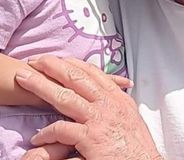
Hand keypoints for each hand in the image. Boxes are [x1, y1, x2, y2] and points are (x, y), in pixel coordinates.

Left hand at [15, 56, 161, 159]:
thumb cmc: (137, 147)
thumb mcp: (129, 117)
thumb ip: (115, 104)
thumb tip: (103, 97)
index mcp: (117, 97)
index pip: (92, 73)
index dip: (73, 64)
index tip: (59, 59)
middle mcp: (108, 103)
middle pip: (76, 79)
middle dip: (54, 67)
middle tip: (37, 60)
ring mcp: (99, 119)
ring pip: (65, 98)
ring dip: (42, 87)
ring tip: (25, 80)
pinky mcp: (90, 138)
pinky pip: (62, 130)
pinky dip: (47, 132)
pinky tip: (37, 137)